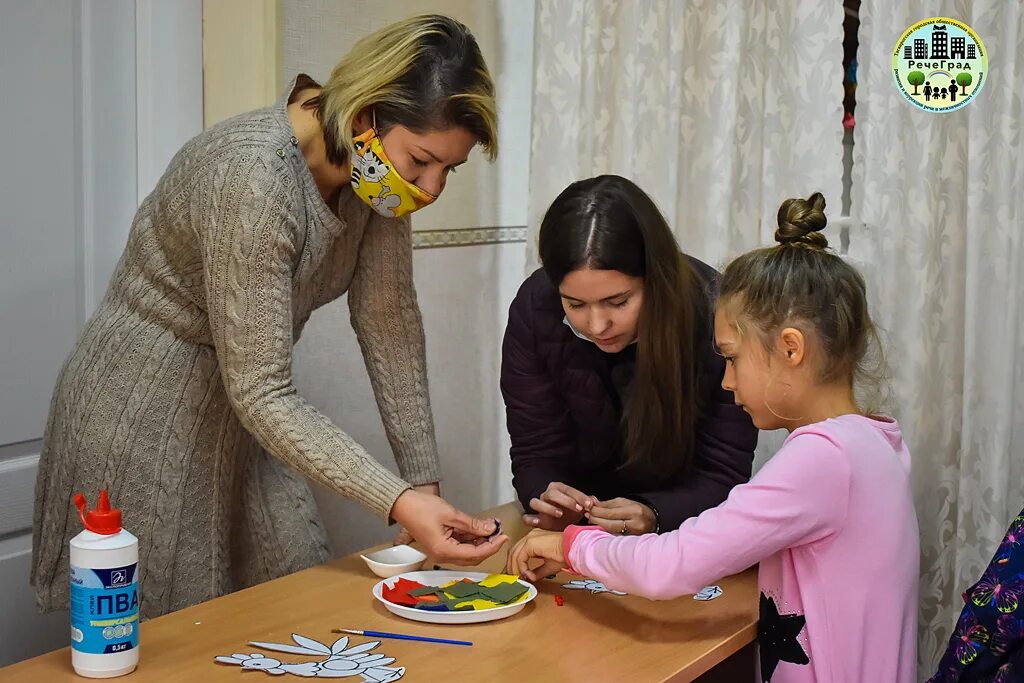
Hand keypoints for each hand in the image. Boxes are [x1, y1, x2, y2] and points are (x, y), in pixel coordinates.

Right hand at [389, 489, 507, 564]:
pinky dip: (471, 539)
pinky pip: (460, 546)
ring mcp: (440, 551)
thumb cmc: (421, 508)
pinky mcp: (440, 545)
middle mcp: (442, 556)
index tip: (503, 536)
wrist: (402, 504)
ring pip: (467, 552)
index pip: (475, 554)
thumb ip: (473, 525)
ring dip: (480, 541)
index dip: (492, 546)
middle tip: (500, 532)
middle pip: (472, 557)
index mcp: (444, 551)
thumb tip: (491, 529)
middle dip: (488, 545)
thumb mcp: (452, 515)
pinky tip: (479, 528)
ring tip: (491, 527)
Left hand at [505, 529, 565, 580]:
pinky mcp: (530, 542)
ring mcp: (530, 538)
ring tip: (521, 579)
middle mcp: (530, 536)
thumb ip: (537, 571)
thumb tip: (530, 578)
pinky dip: (521, 567)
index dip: (515, 564)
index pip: (518, 551)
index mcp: (534, 539)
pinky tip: (527, 575)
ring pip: (514, 554)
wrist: (572, 549)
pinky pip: (520, 556)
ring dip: (516, 568)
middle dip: (512, 566)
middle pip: (513, 552)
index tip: (518, 576)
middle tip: (515, 579)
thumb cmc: (565, 554)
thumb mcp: (548, 565)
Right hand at [523, 482, 594, 530]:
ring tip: (560, 514)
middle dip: (566, 500)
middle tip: (578, 509)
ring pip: (536, 502)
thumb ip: (588, 502)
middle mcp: (547, 495)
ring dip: (548, 507)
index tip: (589, 504)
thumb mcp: (581, 507)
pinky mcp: (535, 519)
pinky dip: (530, 519)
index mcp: (559, 489)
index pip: (568, 489)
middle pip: (552, 493)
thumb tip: (594, 501)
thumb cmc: (572, 512)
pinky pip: (526, 517)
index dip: (579, 496)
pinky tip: (537, 522)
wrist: (562, 523)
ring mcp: (539, 506)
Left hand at [585, 497, 655, 534]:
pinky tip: (600, 526)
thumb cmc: (636, 509)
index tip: (588, 508)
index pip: (611, 512)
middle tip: (587, 515)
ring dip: (599, 525)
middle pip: (610, 524)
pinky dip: (606, 530)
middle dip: (596, 519)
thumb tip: (592, 503)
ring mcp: (634, 534)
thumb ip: (607, 504)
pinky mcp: (631, 540)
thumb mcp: (624, 502)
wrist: (652, 520)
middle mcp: (635, 523)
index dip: (597, 511)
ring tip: (591, 519)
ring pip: (611, 531)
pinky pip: (615, 535)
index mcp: (634, 511)